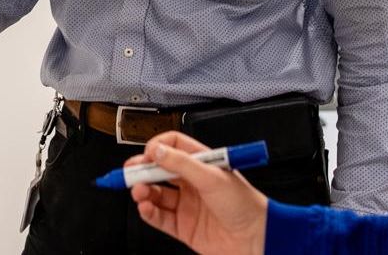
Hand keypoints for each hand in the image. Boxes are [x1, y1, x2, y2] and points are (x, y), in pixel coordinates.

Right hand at [128, 131, 268, 254]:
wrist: (256, 239)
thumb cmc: (246, 206)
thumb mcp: (213, 177)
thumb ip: (182, 164)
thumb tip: (158, 151)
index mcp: (203, 164)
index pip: (174, 147)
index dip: (158, 148)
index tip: (148, 154)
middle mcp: (193, 183)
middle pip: (160, 171)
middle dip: (143, 170)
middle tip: (131, 172)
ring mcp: (187, 205)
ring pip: (156, 194)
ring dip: (143, 191)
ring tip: (138, 191)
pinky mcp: (183, 227)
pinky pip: (159, 217)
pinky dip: (148, 212)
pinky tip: (145, 207)